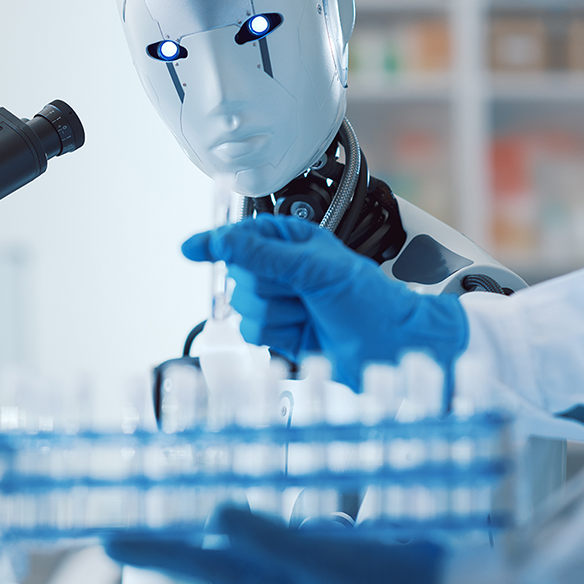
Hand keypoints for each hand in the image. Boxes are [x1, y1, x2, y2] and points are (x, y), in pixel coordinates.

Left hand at [106, 508, 450, 583]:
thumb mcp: (318, 557)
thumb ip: (266, 535)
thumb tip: (216, 514)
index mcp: (263, 580)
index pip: (191, 561)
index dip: (149, 548)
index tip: (107, 539)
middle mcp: (273, 576)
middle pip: (205, 556)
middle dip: (170, 537)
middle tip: (136, 522)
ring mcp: (297, 566)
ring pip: (238, 543)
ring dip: (210, 523)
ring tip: (182, 503)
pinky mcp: (322, 553)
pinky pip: (276, 532)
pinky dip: (259, 514)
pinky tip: (263, 497)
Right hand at [182, 216, 467, 387]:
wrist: (391, 346)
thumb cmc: (370, 301)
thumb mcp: (315, 269)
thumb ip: (263, 254)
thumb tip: (224, 242)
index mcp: (294, 242)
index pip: (243, 236)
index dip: (219, 242)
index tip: (191, 248)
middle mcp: (284, 270)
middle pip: (240, 275)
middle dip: (269, 287)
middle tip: (301, 291)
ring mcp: (281, 302)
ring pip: (244, 307)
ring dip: (278, 314)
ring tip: (310, 313)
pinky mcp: (280, 331)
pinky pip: (252, 332)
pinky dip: (278, 334)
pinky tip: (305, 331)